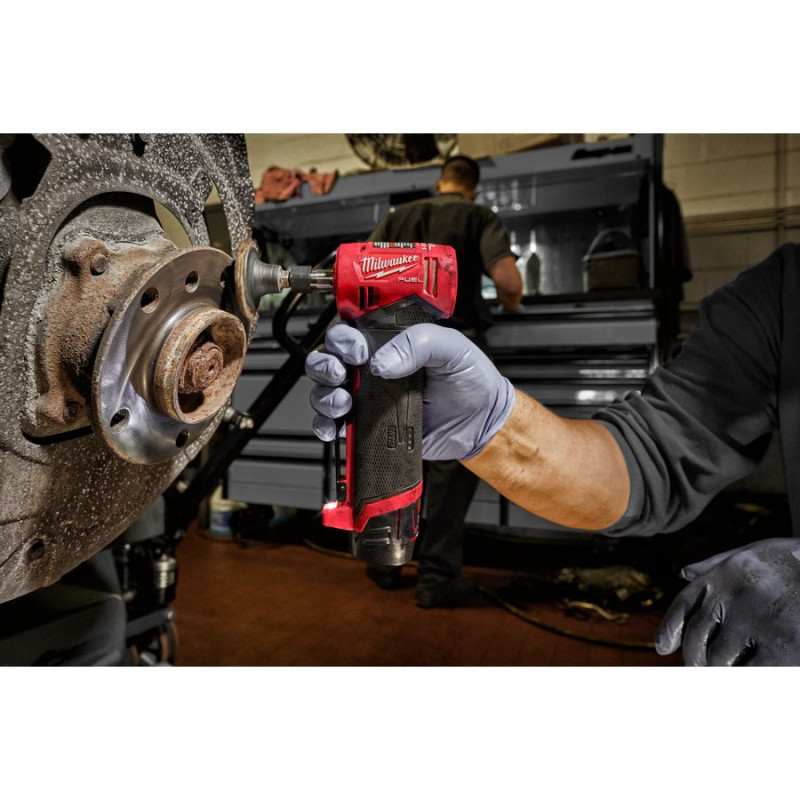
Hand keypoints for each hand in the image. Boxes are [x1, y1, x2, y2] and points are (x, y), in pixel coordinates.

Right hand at [304, 323, 514, 460]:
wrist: (482, 422)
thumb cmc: (471, 378)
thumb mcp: (451, 348)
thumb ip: (418, 343)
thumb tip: (382, 362)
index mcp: (389, 341)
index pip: (350, 330)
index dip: (343, 338)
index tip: (358, 351)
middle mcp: (373, 367)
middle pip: (329, 359)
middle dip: (325, 366)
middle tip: (342, 375)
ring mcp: (368, 397)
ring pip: (325, 391)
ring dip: (324, 396)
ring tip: (343, 403)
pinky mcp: (369, 425)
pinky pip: (335, 425)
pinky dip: (325, 426)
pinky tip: (335, 428)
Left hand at [654, 537, 799, 664]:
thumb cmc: (796, 562)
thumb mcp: (754, 552)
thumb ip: (716, 565)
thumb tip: (682, 573)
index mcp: (723, 575)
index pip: (682, 607)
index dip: (669, 631)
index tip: (664, 649)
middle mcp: (732, 596)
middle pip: (696, 643)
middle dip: (698, 662)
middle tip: (701, 671)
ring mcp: (755, 622)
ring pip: (719, 663)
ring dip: (722, 672)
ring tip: (731, 669)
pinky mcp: (782, 648)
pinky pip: (750, 675)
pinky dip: (745, 679)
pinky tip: (752, 674)